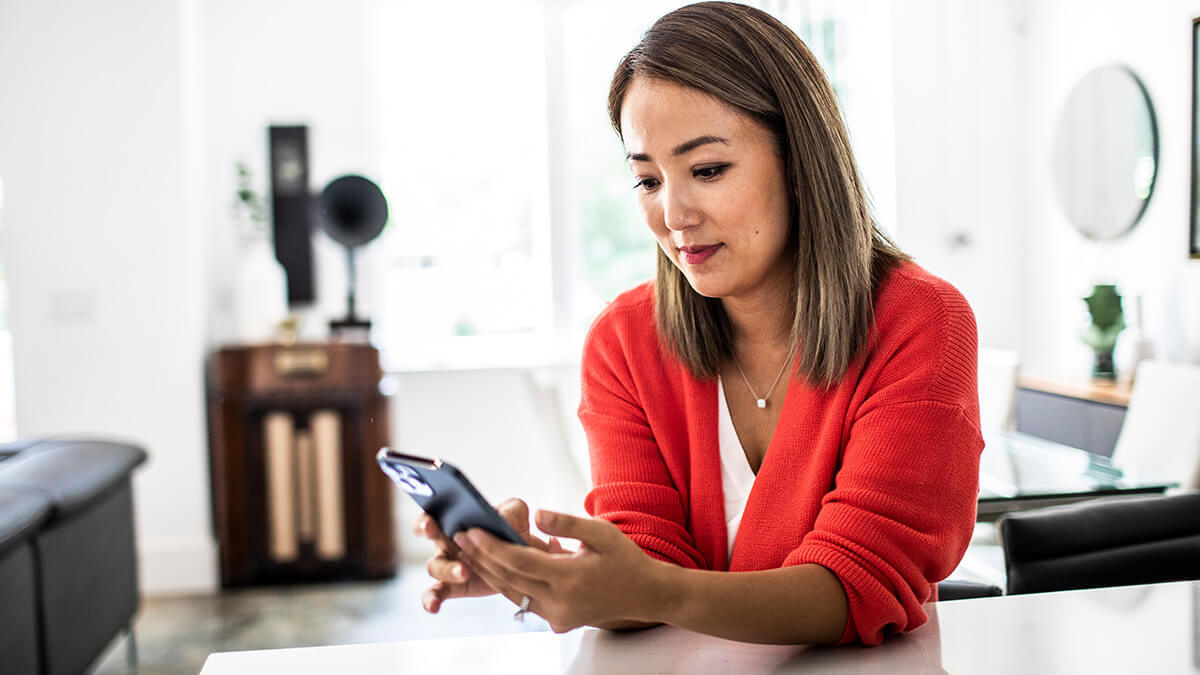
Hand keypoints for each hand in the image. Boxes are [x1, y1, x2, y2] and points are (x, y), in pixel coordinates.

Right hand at [414, 499, 565, 612]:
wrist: (524, 559)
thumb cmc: (514, 530)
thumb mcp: (516, 514)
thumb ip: (511, 511)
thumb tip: (502, 519)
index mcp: (456, 518)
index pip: (434, 512)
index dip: (427, 515)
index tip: (430, 521)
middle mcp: (446, 540)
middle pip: (428, 534)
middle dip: (426, 530)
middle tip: (433, 530)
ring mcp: (447, 564)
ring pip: (435, 566)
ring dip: (448, 569)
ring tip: (465, 572)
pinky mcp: (454, 586)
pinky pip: (435, 593)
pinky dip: (431, 600)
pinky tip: (433, 607)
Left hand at [454, 510, 659, 632]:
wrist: (645, 595)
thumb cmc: (625, 559)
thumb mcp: (601, 533)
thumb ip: (567, 523)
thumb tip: (536, 514)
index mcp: (569, 578)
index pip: (518, 561)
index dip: (491, 546)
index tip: (471, 529)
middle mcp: (560, 601)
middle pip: (509, 578)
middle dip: (481, 557)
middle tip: (459, 536)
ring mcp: (558, 615)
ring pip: (512, 593)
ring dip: (489, 572)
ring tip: (469, 551)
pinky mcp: (559, 622)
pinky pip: (525, 602)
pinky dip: (508, 584)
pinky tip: (495, 568)